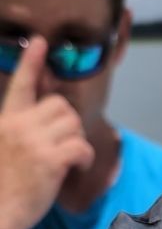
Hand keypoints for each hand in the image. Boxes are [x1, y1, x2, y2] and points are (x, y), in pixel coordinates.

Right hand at [0, 37, 94, 228]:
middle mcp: (20, 125)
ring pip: (73, 123)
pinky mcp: (51, 160)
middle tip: (66, 143)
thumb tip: (46, 124)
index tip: (40, 42)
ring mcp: (35, 142)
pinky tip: (78, 167)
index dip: (31, 63)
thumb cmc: (3, 186)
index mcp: (6, 121)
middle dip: (69, 122)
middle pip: (60, 105)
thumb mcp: (4, 148)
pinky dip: (86, 157)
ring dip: (78, 138)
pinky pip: (81, 145)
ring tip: (70, 157)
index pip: (21, 85)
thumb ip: (19, 132)